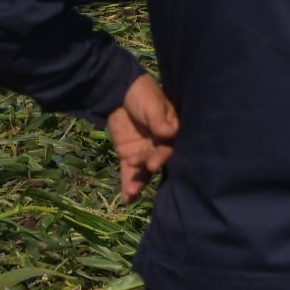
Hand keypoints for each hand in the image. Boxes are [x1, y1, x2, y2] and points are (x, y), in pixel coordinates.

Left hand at [106, 73, 178, 201]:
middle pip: (157, 159)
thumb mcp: (151, 104)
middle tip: (143, 169)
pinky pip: (129, 172)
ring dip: (138, 182)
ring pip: (144, 170)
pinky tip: (127, 198)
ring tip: (131, 191)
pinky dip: (127, 184)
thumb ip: (158, 120)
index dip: (162, 155)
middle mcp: (160, 145)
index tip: (153, 163)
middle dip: (150, 166)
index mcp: (170, 132)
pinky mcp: (129, 156)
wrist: (119, 91)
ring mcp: (144, 152)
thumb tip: (169, 133)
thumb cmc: (142, 94)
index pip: (169, 146)